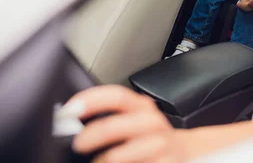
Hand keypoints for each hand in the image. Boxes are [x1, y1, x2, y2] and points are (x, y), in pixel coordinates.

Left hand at [67, 85, 190, 161]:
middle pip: (114, 126)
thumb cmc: (149, 136)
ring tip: (94, 162)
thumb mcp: (135, 118)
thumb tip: (72, 120)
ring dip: (101, 160)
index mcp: (142, 107)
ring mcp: (157, 146)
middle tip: (77, 143)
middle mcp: (151, 123)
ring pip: (119, 155)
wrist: (182, 150)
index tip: (70, 110)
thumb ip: (111, 115)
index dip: (91, 100)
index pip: (116, 96)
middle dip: (89, 136)